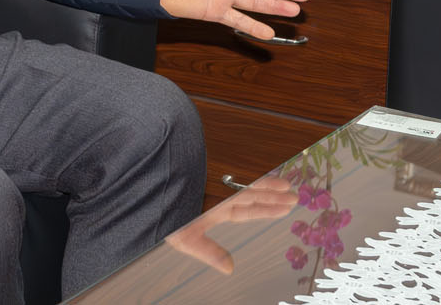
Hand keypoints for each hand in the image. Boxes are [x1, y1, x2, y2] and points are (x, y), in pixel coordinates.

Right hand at [165, 175, 296, 273]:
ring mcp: (214, 182)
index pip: (245, 210)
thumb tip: (230, 269)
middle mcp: (216, 194)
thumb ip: (209, 252)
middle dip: (272, 197)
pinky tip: (270, 177)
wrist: (146, 191)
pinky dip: (254, 178)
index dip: (265, 210)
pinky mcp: (209, 171)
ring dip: (268, 187)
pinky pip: (236, 176)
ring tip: (288, 188)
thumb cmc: (160, 216)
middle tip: (295, 197)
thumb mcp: (186, 239)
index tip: (284, 208)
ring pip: (247, 185)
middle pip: (251, 196)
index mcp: (212, 209)